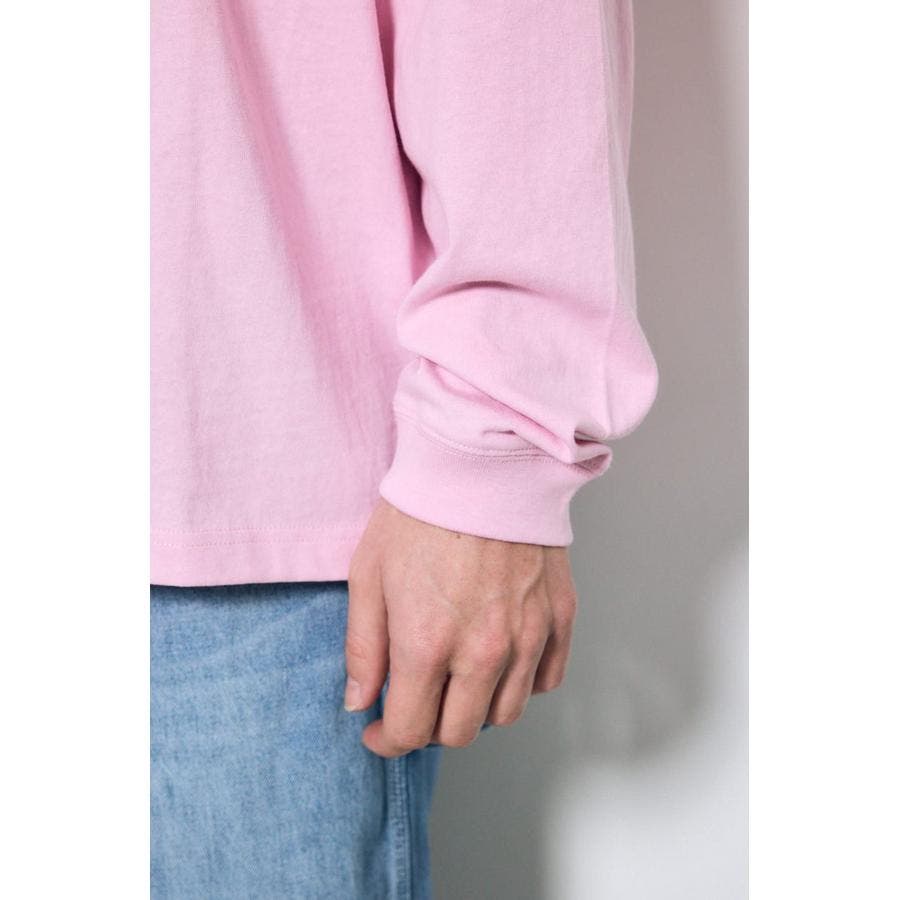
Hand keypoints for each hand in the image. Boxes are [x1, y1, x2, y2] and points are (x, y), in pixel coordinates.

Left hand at [344, 499, 576, 756]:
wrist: (484, 461)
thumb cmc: (421, 509)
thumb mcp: (369, 573)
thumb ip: (363, 647)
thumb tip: (359, 701)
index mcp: (427, 643)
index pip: (410, 730)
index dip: (386, 740)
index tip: (378, 730)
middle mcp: (483, 651)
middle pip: (460, 733)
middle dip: (429, 729)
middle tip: (415, 703)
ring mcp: (528, 636)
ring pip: (506, 713)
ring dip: (475, 709)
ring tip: (455, 680)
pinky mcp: (560, 616)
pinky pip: (547, 679)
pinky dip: (521, 684)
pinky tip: (499, 661)